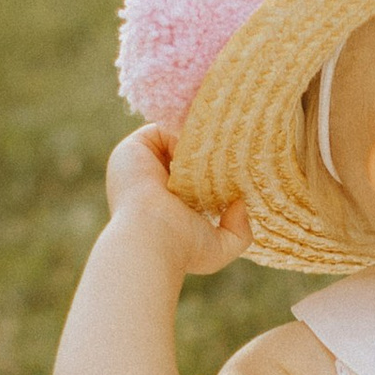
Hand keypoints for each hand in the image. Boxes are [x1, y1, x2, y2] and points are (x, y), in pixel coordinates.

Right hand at [103, 127, 253, 277]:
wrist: (151, 240)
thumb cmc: (182, 248)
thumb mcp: (219, 248)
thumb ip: (238, 232)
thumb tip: (240, 205)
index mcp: (167, 204)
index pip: (192, 177)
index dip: (213, 170)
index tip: (238, 165)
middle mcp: (152, 182)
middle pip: (183, 154)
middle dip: (208, 148)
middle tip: (238, 143)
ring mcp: (141, 164)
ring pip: (174, 139)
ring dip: (198, 136)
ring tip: (227, 135)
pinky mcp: (133, 148)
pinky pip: (161, 127)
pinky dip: (182, 129)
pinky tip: (206, 137)